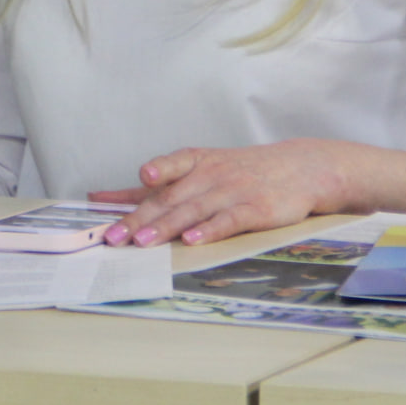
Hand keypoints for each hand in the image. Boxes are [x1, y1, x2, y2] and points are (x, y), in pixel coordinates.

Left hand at [89, 138, 368, 247]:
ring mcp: (233, 190)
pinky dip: (210, 230)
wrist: (300, 167)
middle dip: (139, 218)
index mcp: (197, 162)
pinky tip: (193, 241)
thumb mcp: (201, 167)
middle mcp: (211, 174)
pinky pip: (229, 220)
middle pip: (170, 197)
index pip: (164, 171)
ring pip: (194, 209)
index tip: (109, 195)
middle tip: (113, 237)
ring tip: (143, 242)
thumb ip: (157, 184)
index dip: (138, 183)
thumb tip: (105, 197)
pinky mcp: (255, 209)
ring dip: (167, 226)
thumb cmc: (242, 170)